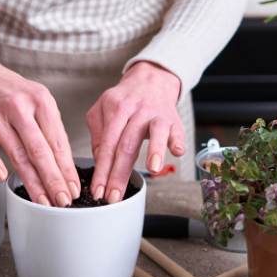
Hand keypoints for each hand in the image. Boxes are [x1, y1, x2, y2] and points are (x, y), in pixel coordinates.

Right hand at [0, 51, 80, 206]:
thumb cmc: (12, 91)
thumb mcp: (39, 99)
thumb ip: (51, 127)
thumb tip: (65, 162)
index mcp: (41, 102)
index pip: (58, 141)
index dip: (67, 168)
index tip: (74, 187)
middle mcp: (21, 108)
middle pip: (40, 150)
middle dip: (54, 179)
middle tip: (62, 200)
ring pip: (17, 154)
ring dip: (32, 181)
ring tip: (42, 200)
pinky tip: (2, 177)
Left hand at [86, 61, 184, 203]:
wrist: (151, 79)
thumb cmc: (125, 100)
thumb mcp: (102, 110)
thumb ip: (98, 135)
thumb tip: (100, 160)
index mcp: (115, 109)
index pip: (107, 144)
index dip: (102, 170)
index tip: (98, 191)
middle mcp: (136, 111)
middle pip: (127, 144)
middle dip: (119, 174)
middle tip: (113, 197)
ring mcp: (156, 114)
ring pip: (155, 132)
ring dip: (154, 150)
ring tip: (152, 169)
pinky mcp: (174, 119)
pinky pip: (177, 130)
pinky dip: (178, 140)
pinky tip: (177, 152)